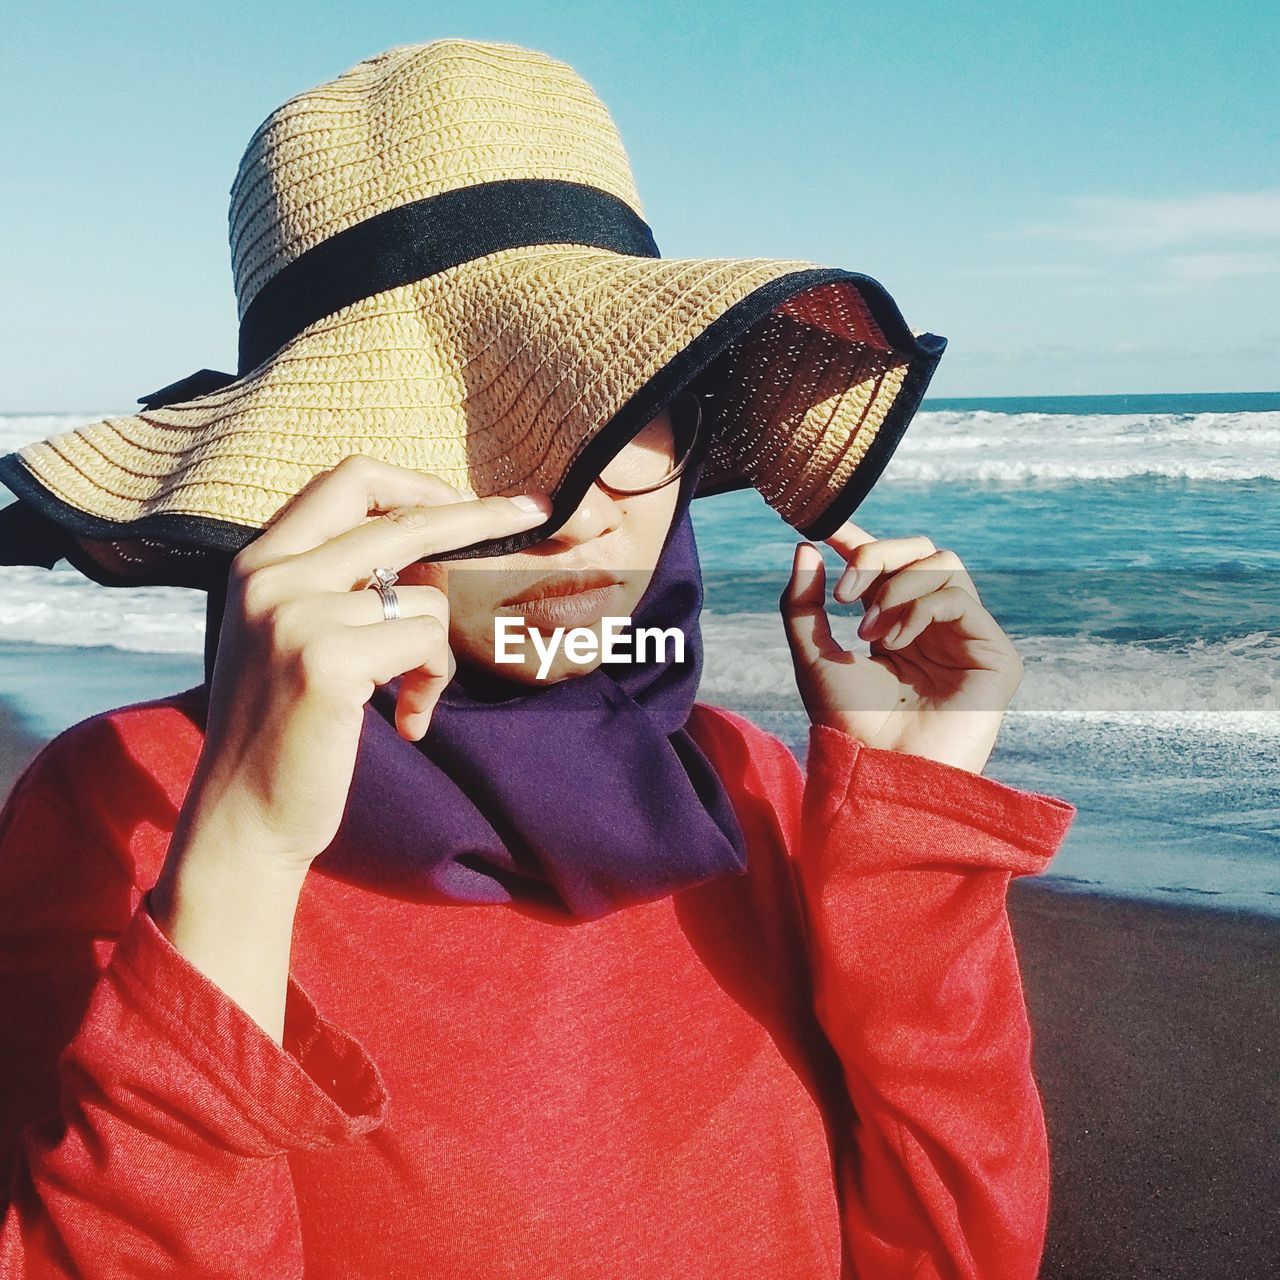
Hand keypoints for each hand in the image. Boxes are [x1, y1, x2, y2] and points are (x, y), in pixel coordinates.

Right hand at [168, 454, 551, 868]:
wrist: (242, 815)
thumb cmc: (282, 730)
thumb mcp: (289, 636)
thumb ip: (333, 583)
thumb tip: (426, 542)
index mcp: (259, 562)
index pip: (346, 481)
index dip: (414, 484)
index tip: (463, 502)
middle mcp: (272, 577)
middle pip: (402, 518)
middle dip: (479, 515)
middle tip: (532, 512)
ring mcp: (297, 615)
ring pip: (427, 598)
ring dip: (439, 652)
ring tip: (412, 697)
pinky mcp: (326, 661)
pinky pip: (426, 641)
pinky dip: (433, 680)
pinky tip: (408, 719)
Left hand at [779, 523, 1024, 774]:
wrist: (880, 775)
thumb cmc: (848, 729)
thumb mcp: (814, 659)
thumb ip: (803, 605)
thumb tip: (806, 549)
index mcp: (897, 627)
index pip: (889, 566)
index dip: (862, 540)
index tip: (827, 527)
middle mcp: (935, 628)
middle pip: (921, 550)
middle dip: (877, 557)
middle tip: (845, 593)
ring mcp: (968, 639)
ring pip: (943, 563)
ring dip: (895, 587)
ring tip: (869, 631)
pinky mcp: (996, 656)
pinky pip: (959, 597)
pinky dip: (919, 607)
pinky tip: (894, 642)